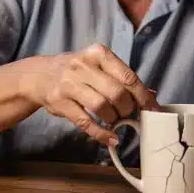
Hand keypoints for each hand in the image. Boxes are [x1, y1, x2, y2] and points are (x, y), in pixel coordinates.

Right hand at [33, 43, 159, 146]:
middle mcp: (82, 66)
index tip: (153, 109)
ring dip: (114, 119)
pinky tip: (111, 138)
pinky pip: (85, 122)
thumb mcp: (99, 66)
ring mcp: (69, 84)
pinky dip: (101, 134)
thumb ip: (123, 78)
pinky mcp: (60, 103)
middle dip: (127, 108)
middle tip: (128, 114)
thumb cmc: (77, 71)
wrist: (40, 75)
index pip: (127, 76)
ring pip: (101, 107)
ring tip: (115, 120)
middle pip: (116, 92)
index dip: (143, 96)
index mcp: (98, 53)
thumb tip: (151, 95)